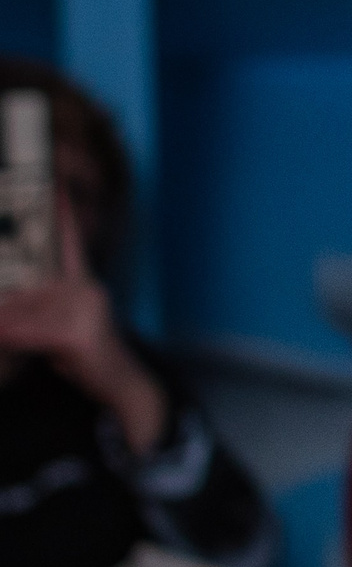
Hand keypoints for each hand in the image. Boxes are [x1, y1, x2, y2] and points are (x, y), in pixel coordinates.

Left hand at [0, 191, 165, 451]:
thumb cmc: (87, 356)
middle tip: (0, 321)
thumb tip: (3, 309)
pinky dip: (12, 337)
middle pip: (25, 289)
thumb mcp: (59, 328)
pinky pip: (32, 331)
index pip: (69, 243)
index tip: (56, 182)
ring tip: (1, 333)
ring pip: (24, 311)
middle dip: (3, 308)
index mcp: (82, 285)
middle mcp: (86, 290)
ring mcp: (86, 309)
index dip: (62, 211)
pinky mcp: (80, 332)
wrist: (123, 384)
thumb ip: (36, 311)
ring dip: (4, 325)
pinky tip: (4, 339)